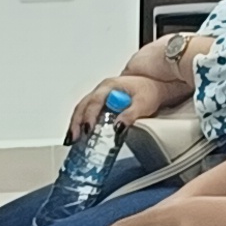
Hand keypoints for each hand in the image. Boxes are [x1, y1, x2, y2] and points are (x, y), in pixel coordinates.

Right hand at [64, 58, 185, 141]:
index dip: (89, 116)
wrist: (154, 85)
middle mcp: (102, 90)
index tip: (87, 129)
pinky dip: (80, 124)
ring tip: (71, 139)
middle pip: (83, 106)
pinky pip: (86, 112)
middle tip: (72, 138)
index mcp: (110, 87)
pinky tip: (79, 135)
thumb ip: (130, 115)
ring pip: (82, 109)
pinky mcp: (101, 104)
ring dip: (75, 124)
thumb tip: (118, 127)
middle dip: (75, 122)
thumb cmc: (149, 91)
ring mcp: (100, 96)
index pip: (94, 101)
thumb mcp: (143, 104)